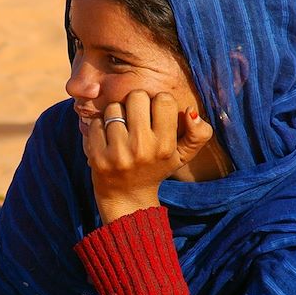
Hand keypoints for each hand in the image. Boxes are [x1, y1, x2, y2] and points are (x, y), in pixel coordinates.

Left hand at [83, 89, 213, 223]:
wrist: (127, 198)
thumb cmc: (156, 169)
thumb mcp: (182, 155)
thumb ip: (199, 134)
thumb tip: (191, 111)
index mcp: (165, 145)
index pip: (163, 99)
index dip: (158, 103)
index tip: (154, 116)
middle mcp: (142, 148)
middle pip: (137, 96)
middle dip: (135, 104)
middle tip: (135, 120)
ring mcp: (118, 153)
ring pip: (114, 108)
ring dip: (116, 115)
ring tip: (121, 131)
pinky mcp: (97, 157)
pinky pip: (96, 123)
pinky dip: (99, 127)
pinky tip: (106, 140)